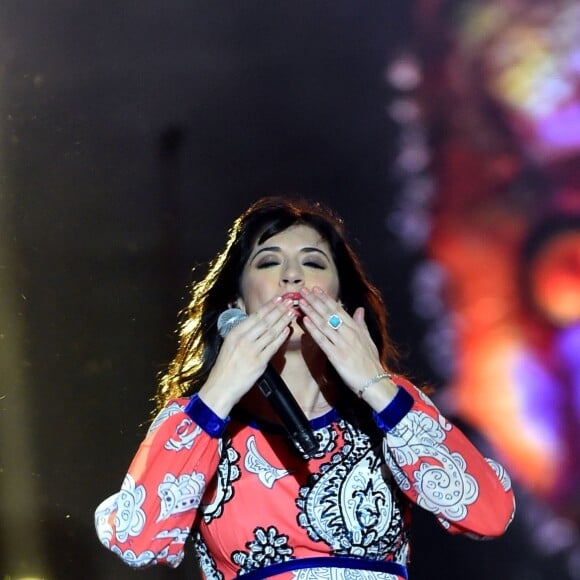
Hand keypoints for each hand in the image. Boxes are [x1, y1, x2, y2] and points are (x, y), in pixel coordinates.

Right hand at [199, 297, 295, 416]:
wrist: (220, 387)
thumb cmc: (225, 366)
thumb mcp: (229, 344)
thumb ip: (241, 333)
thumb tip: (254, 321)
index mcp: (235, 333)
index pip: (255, 316)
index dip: (269, 306)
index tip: (278, 298)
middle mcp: (243, 339)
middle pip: (265, 321)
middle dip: (279, 310)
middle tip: (289, 302)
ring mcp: (252, 350)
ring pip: (271, 332)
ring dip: (283, 321)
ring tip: (292, 312)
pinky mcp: (259, 362)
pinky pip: (273, 347)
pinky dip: (281, 337)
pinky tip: (287, 330)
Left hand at [299, 287, 396, 404]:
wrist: (374, 381)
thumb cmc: (371, 362)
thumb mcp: (369, 339)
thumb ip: (361, 323)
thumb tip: (359, 309)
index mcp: (355, 328)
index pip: (338, 309)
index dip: (326, 299)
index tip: (316, 289)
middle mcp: (348, 333)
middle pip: (328, 313)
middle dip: (315, 301)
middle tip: (303, 291)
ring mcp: (341, 343)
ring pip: (324, 324)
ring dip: (311, 312)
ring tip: (301, 302)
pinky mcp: (335, 355)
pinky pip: (322, 340)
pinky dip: (313, 330)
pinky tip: (305, 321)